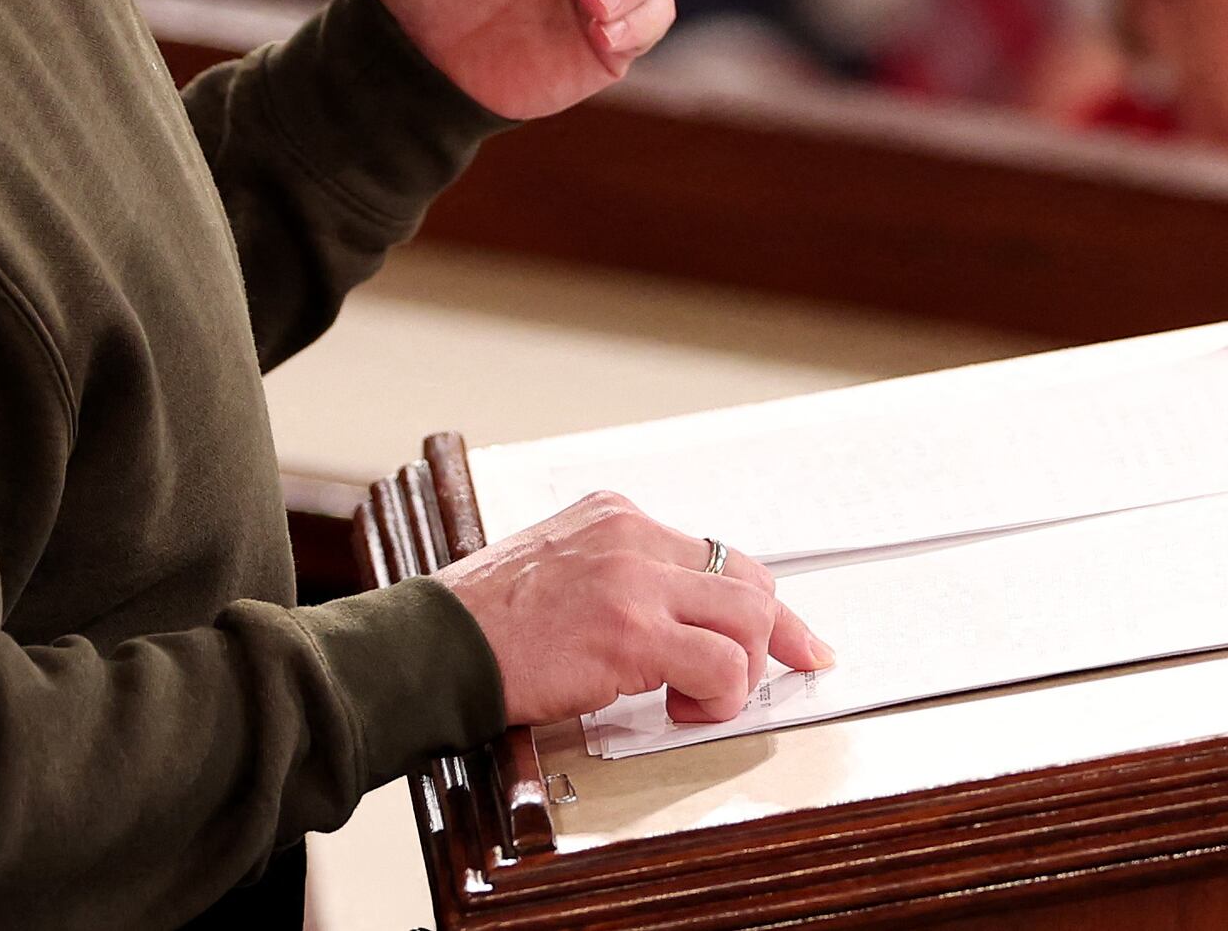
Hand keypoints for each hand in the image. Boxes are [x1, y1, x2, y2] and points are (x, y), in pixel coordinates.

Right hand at [439, 490, 833, 728]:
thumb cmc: (485, 623)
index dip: (762, 603)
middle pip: (748, 580)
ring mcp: (634, 581)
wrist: (434, 646)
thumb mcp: (558, 568)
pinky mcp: (632, 632)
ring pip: (748, 618)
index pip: (716, 554)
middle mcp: (632, 536)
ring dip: (740, 673)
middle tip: (794, 670)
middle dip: (779, 636)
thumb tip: (676, 620)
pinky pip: (721, 665)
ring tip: (695, 701)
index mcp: (614, 516)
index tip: (791, 635)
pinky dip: (717, 699)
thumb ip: (618, 578)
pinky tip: (677, 710)